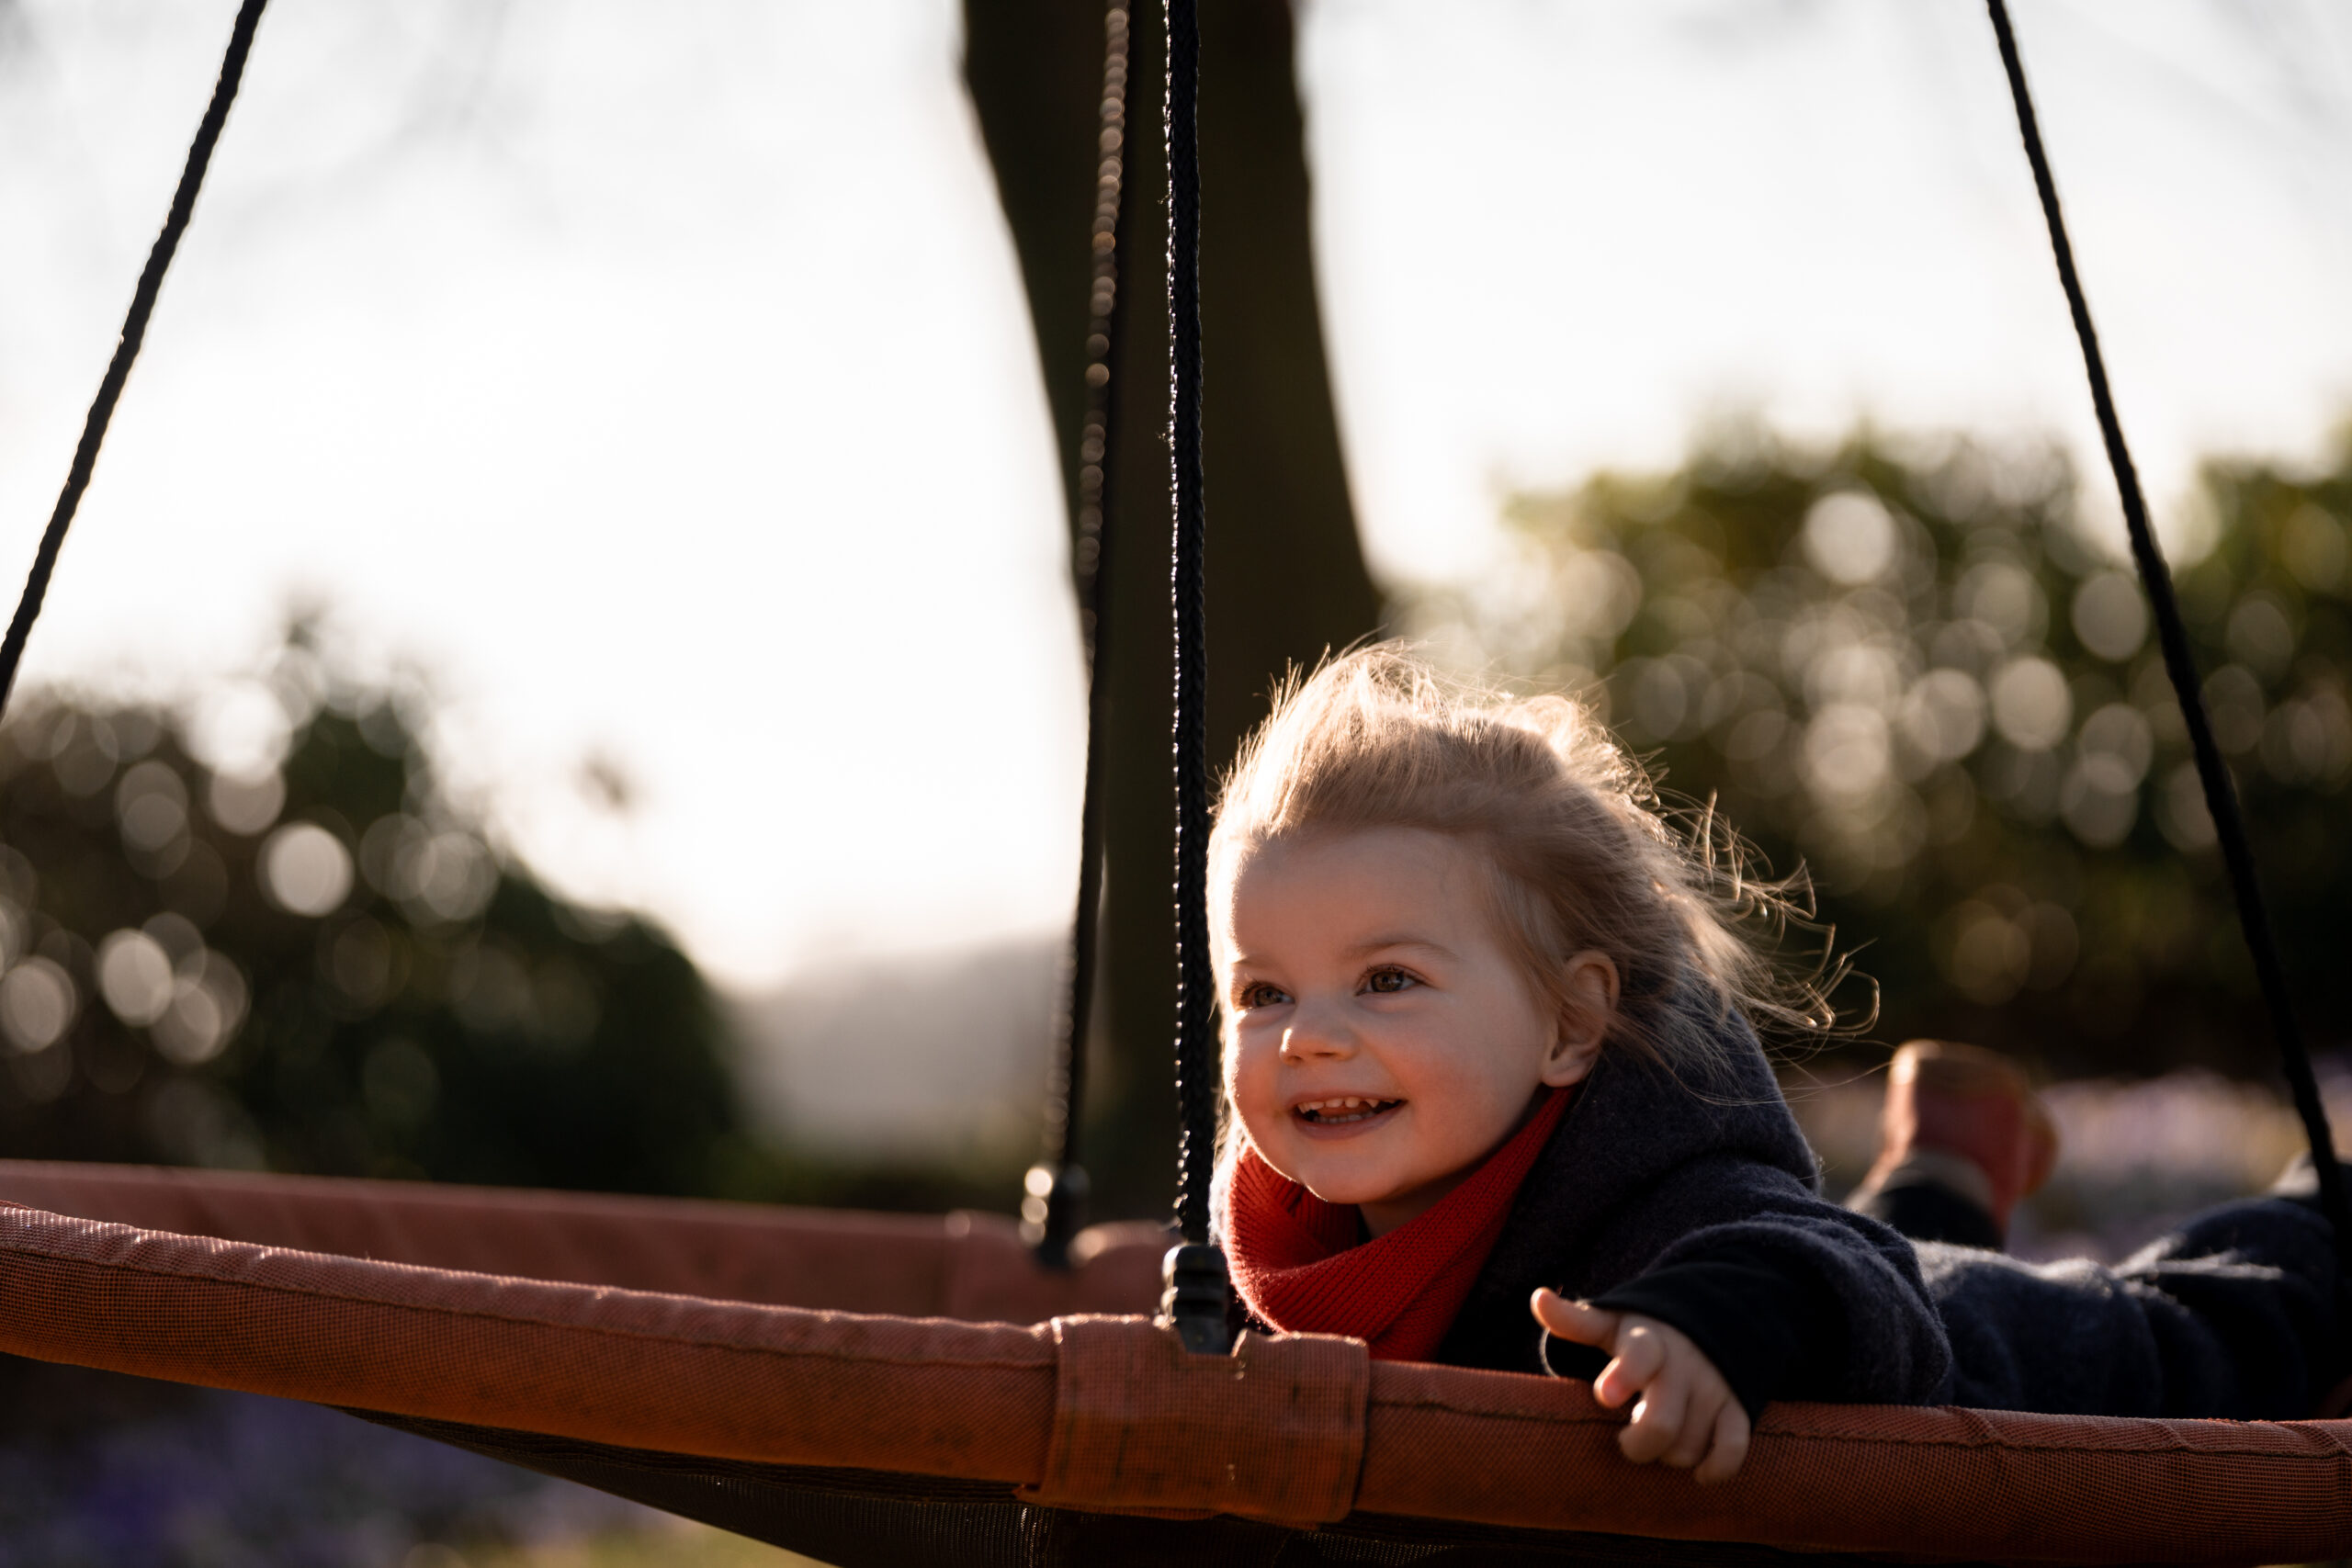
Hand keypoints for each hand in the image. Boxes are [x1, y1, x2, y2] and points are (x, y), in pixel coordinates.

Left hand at [1531, 1288, 1750, 1483]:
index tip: (1605, 1396)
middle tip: (1626, 1440)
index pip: (1641, 1355)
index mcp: (1648, 1341)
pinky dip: (1716, 1468)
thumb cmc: (1646, 1336)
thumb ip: (1575, 1321)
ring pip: (1689, 1445)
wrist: (1712, 1324)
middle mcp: (1684, 1364)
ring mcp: (1714, 1387)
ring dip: (1669, 1456)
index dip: (1625, 1374)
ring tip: (1659, 1440)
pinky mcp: (1738, 1407)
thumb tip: (1538, 1298)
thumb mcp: (1612, 1323)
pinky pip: (1733, 1447)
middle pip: (1662, 1422)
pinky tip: (1698, 1472)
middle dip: (1638, 1445)